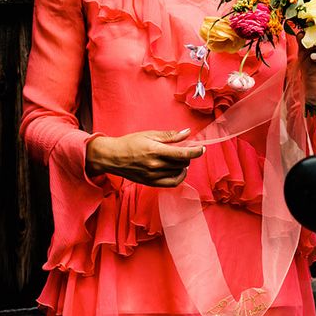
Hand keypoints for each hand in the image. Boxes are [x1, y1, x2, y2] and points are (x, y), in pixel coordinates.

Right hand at [86, 128, 204, 186]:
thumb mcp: (150, 134)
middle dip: (187, 156)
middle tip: (184, 149)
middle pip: (182, 163)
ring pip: (178, 173)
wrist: (112, 157)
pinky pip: (171, 183)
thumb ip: (170, 136)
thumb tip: (187, 133)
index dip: (195, 152)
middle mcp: (155, 165)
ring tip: (179, 158)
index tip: (202, 148)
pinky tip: (177, 170)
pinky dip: (178, 177)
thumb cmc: (130, 143)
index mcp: (155, 151)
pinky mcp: (150, 183)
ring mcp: (153, 176)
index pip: (182, 154)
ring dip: (183, 165)